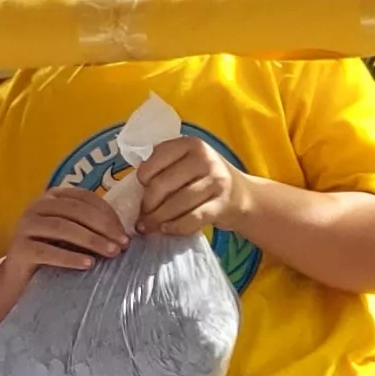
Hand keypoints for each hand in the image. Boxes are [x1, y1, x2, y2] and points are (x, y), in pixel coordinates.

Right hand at [9, 186, 128, 271]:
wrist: (20, 279)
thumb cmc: (54, 254)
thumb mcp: (75, 236)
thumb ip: (93, 227)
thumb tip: (127, 234)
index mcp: (53, 198)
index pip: (85, 199)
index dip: (108, 214)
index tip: (126, 234)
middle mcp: (36, 206)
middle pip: (76, 211)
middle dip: (104, 227)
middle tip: (123, 245)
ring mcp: (25, 226)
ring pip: (62, 228)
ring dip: (91, 240)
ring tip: (111, 253)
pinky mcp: (18, 248)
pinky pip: (46, 251)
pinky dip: (69, 257)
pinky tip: (88, 264)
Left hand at [131, 137, 250, 236]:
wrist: (242, 195)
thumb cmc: (204, 179)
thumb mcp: (187, 163)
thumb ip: (164, 168)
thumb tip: (133, 191)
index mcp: (190, 144)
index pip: (155, 160)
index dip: (143, 178)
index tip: (141, 190)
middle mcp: (204, 159)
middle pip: (162, 184)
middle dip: (147, 205)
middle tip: (141, 216)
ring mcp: (216, 181)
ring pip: (176, 203)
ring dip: (157, 219)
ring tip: (147, 227)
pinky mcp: (222, 204)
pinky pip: (193, 218)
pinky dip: (176, 227)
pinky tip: (166, 230)